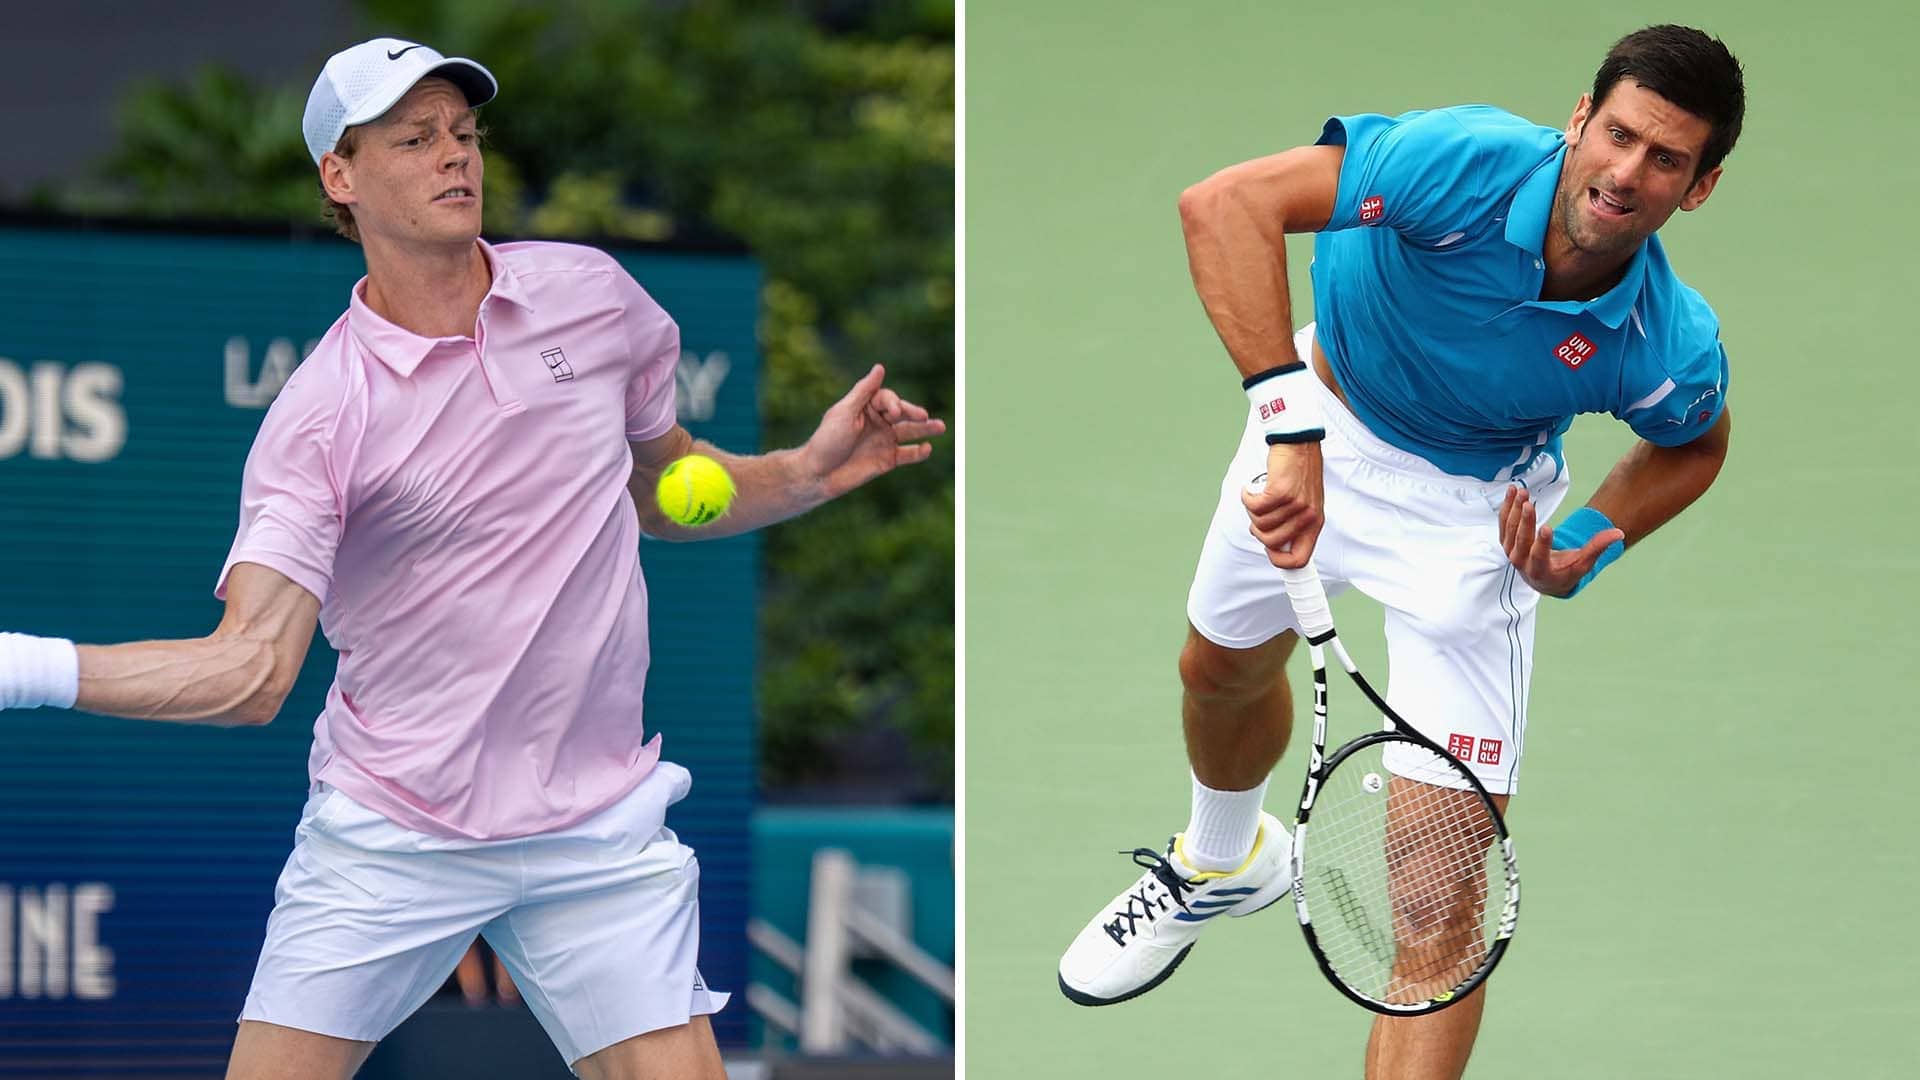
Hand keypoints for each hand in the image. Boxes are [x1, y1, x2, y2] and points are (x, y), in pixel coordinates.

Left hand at [799, 365, 946, 499]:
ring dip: (925, 429)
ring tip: (941, 426)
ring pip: (910, 432)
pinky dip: (919, 452)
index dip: (894, 403)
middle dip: (914, 413)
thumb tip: (880, 367)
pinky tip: (927, 448)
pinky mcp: (888, 460)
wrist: (819, 474)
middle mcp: (878, 422)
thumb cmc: (827, 441)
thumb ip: (864, 391)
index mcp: (865, 407)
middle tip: (923, 416)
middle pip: (903, 413)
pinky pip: (908, 454)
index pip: (887, 399)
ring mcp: (884, 441)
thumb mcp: (844, 412)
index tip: (893, 413)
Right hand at [1242, 440, 1323, 569]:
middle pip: (1271, 542)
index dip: (1280, 562)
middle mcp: (1307, 517)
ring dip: (1252, 510)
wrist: (1298, 443)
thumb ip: (1293, 523)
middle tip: (1258, 514)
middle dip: (1257, 530)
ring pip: (1260, 524)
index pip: (1299, 559)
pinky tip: (1250, 489)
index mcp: (1314, 523)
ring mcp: (1295, 505)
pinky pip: (1255, 506)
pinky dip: (1247, 498)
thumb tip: (1272, 542)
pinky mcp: (1281, 491)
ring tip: (1256, 496)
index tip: (1268, 552)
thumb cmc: (1297, 472)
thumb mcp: (1304, 502)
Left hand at [1499, 486, 1625, 596]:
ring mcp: (1511, 551)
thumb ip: (1597, 548)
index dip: (1543, 543)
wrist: (1543, 580)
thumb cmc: (1566, 571)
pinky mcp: (1506, 541)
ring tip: (1522, 491)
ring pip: (1510, 529)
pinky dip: (1508, 506)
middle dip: (1525, 522)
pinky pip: (1504, 522)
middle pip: (1521, 541)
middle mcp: (1521, 563)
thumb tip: (1618, 533)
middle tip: (1528, 504)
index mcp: (1540, 571)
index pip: (1540, 556)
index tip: (1547, 528)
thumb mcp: (1582, 564)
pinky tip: (1512, 491)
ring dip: (1514, 509)